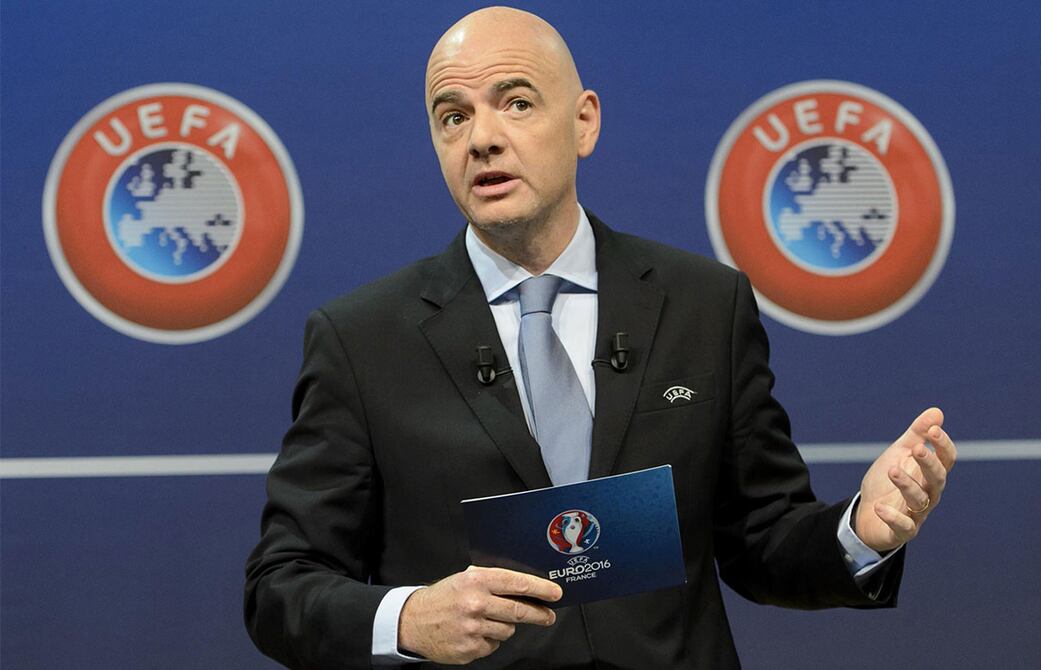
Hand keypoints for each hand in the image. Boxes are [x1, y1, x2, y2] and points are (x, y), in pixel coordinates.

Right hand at [398, 566, 561, 664]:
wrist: (413, 621)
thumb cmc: (443, 598)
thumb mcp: (465, 579)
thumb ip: (492, 581)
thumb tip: (525, 587)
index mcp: (476, 581)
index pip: (516, 583)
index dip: (540, 588)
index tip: (555, 593)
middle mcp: (476, 603)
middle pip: (519, 611)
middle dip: (538, 613)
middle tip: (547, 615)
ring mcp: (473, 628)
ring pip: (507, 631)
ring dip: (504, 627)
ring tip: (487, 620)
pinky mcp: (470, 648)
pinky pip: (493, 645)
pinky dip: (489, 640)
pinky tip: (474, 632)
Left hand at [856, 407, 956, 551]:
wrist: (866, 513)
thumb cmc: (889, 481)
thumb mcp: (900, 453)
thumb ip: (917, 434)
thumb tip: (937, 412)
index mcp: (930, 474)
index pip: (947, 460)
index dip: (943, 445)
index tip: (933, 430)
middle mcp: (929, 494)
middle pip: (937, 480)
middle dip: (929, 464)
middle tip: (917, 449)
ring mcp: (916, 513)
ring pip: (920, 500)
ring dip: (907, 485)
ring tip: (891, 470)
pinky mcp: (902, 531)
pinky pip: (903, 527)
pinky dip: (893, 517)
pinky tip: (880, 507)